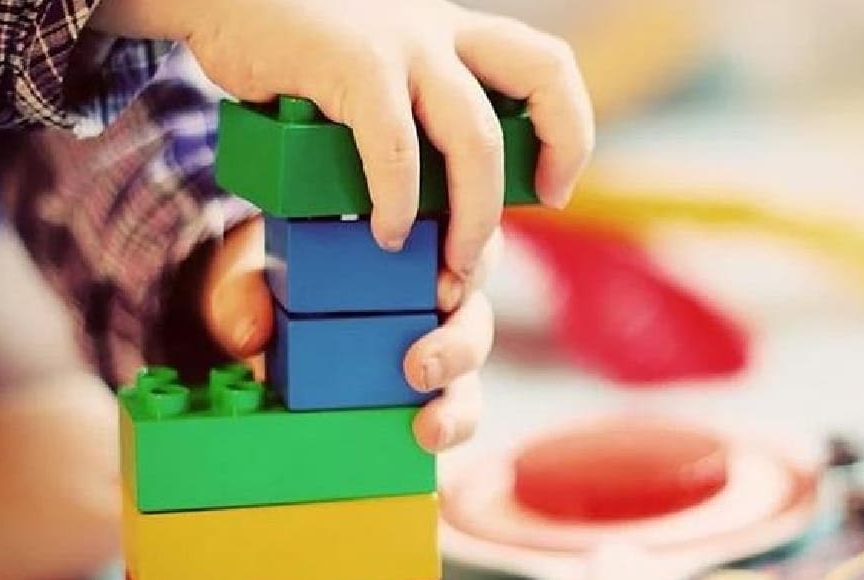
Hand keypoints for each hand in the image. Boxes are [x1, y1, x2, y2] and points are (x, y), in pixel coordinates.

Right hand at [92, 0, 593, 295]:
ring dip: (474, 214)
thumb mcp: (374, 69)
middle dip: (555, 155)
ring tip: (451, 263)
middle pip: (543, 77)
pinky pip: (395, 146)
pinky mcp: (351, 64)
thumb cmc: (295, 50)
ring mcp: (401, 45)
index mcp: (453, 35)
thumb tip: (428, 208)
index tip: (552, 188)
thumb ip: (410, 116)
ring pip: (475, 137)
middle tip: (532, 215)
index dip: (568, 128)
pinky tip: (384, 232)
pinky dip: (397, 201)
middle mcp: (439, 32)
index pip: (547, 66)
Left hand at [201, 215, 500, 451]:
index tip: (442, 289)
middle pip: (475, 310)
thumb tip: (249, 333)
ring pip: (472, 366)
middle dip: (460, 343)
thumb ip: (242, 289)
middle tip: (420, 369)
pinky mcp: (429, 388)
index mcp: (412, 239)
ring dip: (460, 399)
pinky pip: (457, 407)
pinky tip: (425, 437)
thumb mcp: (250, 269)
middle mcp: (436, 290)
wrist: (257, 316)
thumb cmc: (271, 275)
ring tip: (430, 426)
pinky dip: (450, 424)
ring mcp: (437, 341)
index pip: (466, 239)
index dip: (471, 262)